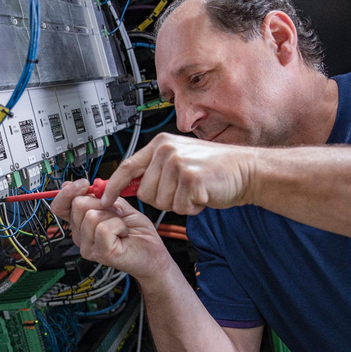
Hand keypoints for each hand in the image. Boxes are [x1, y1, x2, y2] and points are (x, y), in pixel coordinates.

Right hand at [51, 180, 169, 279]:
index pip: (59, 206)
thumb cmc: (137, 232)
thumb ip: (98, 196)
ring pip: (91, 215)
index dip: (67, 192)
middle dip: (101, 202)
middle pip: (78, 204)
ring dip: (113, 216)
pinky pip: (104, 228)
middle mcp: (80, 236)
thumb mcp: (117, 205)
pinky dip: (119, 226)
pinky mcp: (100, 252)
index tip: (84, 184)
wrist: (153, 253)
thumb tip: (77, 186)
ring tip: (121, 227)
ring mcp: (88, 246)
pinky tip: (123, 234)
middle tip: (115, 214)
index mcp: (81, 223)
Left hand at [101, 133, 257, 213]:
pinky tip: (202, 195)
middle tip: (182, 189)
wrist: (246, 171)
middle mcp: (167, 151)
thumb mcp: (179, 159)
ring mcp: (179, 164)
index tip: (104, 199)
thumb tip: (126, 185)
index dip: (113, 186)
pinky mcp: (191, 179)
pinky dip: (191, 207)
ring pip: (161, 202)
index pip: (127, 167)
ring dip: (178, 203)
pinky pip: (179, 207)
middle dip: (162, 199)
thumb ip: (154, 169)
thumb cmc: (214, 169)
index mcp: (161, 144)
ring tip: (194, 190)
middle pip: (144, 192)